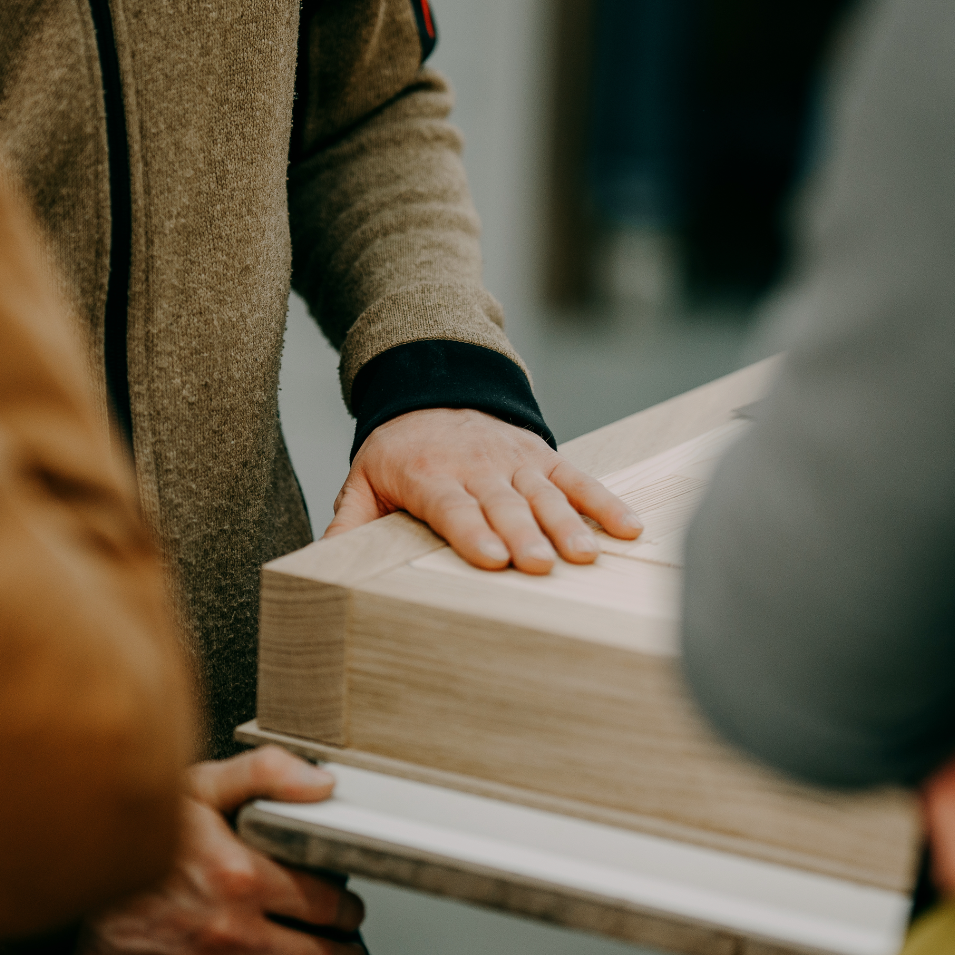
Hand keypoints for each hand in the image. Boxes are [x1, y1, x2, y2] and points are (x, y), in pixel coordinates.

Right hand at [75, 746, 367, 954]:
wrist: (67, 881)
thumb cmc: (137, 834)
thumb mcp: (200, 785)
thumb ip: (267, 773)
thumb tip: (323, 784)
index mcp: (243, 877)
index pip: (328, 906)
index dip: (349, 911)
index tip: (348, 912)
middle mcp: (229, 933)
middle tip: (347, 954)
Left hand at [327, 408, 642, 572]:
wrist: (434, 390)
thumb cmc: (397, 453)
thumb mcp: (364, 480)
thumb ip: (349, 521)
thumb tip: (325, 560)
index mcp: (430, 476)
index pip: (453, 507)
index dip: (474, 532)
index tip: (494, 559)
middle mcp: (476, 467)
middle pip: (504, 504)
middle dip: (525, 535)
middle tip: (544, 564)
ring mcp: (514, 460)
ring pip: (545, 494)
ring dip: (568, 524)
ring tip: (587, 554)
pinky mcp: (543, 457)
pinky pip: (578, 479)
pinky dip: (604, 501)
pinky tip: (629, 528)